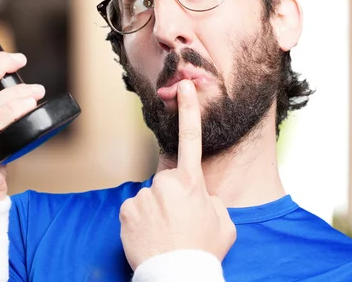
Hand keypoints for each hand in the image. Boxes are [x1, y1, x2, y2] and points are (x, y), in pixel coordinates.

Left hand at [119, 80, 235, 269]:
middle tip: (178, 222)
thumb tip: (199, 195)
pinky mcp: (126, 209)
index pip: (190, 139)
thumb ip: (211, 200)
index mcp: (191, 183)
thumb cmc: (202, 251)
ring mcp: (144, 196)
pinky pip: (134, 210)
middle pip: (166, 181)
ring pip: (150, 197)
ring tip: (166, 232)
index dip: (188, 111)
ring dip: (156, 211)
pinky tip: (150, 235)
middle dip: (171, 197)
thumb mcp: (224, 223)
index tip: (183, 87)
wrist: (177, 275)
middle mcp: (165, 183)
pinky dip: (140, 221)